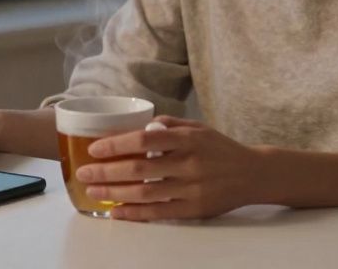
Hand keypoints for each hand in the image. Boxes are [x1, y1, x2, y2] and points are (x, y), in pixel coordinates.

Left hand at [75, 115, 262, 220]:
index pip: (144, 141)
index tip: (94, 149)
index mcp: (187, 139)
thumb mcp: (198, 127)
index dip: (116, 145)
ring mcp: (191, 188)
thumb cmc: (220, 148)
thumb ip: (168, 124)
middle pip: (139, 169)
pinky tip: (116, 212)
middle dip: (107, 172)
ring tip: (92, 192)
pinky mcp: (194, 209)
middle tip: (84, 172)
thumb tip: (138, 126)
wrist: (253, 174)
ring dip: (114, 193)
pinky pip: (159, 213)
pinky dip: (134, 213)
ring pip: (145, 193)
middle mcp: (189, 163)